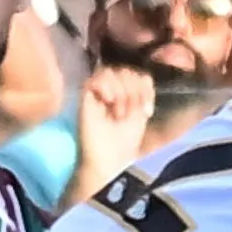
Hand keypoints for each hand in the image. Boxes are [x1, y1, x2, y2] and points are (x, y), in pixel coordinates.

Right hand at [75, 65, 153, 184]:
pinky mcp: (85, 94)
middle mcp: (112, 89)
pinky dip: (107, 87)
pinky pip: (97, 77)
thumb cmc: (124, 141)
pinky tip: (109, 102)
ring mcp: (97, 91)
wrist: (107, 159)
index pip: (139, 75)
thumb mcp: (141, 113)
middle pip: (127, 71)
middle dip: (134, 93)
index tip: (147, 112)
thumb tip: (144, 76)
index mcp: (126, 93)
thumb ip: (143, 92)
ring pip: (113, 71)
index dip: (146, 89)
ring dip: (121, 92)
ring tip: (118, 113)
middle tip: (129, 114)